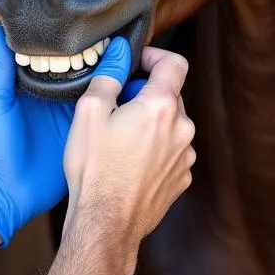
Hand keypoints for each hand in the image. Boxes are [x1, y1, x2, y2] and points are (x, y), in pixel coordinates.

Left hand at [0, 25, 132, 245]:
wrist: (5, 192)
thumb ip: (1, 67)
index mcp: (39, 87)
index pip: (65, 60)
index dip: (82, 46)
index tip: (102, 26)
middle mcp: (60, 101)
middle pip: (88, 75)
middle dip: (107, 63)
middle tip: (131, 44)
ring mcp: (75, 121)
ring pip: (101, 96)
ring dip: (118, 85)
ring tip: (142, 65)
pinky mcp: (86, 140)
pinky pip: (106, 121)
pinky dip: (120, 111)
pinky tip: (138, 97)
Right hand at [62, 45, 195, 247]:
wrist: (106, 221)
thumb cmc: (94, 167)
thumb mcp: (89, 112)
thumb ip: (108, 76)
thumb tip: (119, 52)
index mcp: (161, 106)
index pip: (174, 63)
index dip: (154, 55)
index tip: (137, 62)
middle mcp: (182, 129)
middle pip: (170, 95)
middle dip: (145, 94)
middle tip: (115, 107)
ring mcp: (185, 156)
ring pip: (171, 125)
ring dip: (151, 124)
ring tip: (120, 141)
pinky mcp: (182, 178)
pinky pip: (172, 151)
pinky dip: (155, 149)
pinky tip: (129, 163)